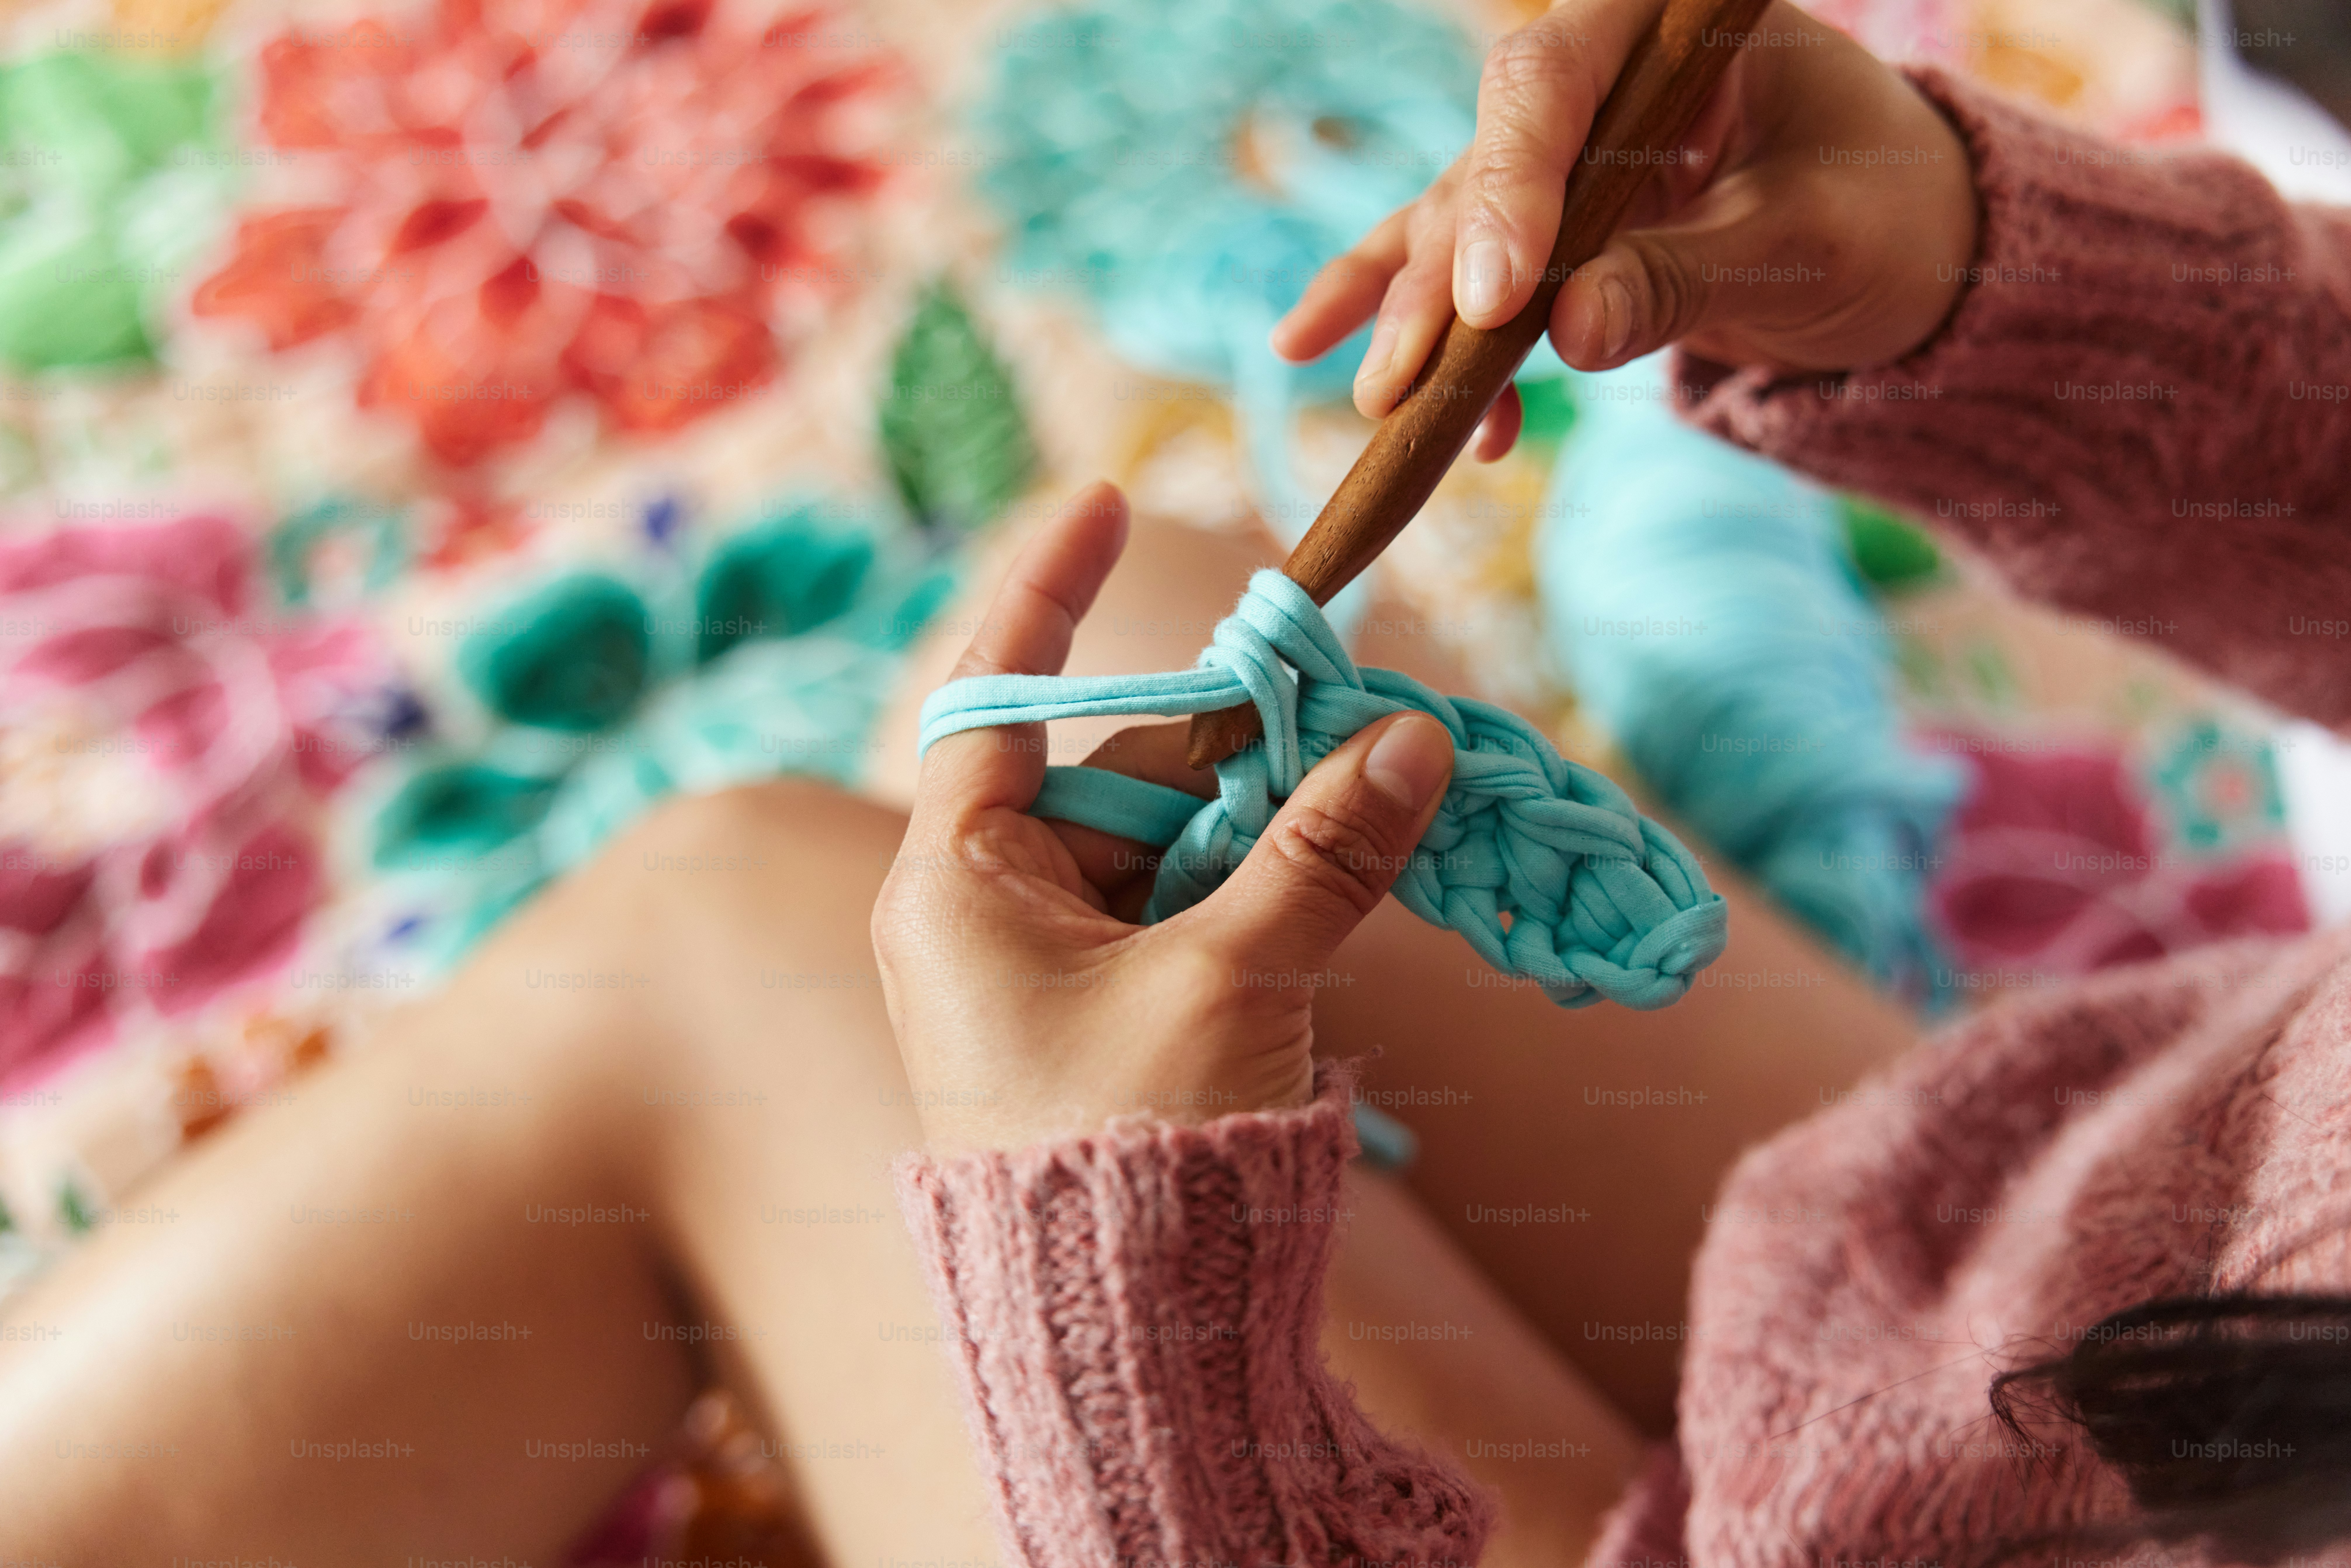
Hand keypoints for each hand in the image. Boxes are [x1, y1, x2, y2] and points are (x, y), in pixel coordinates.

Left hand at [871, 483, 1456, 1152]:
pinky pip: (1193, 910)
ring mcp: (1056, 969)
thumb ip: (1316, 857)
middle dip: (1233, 740)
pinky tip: (1340, 877)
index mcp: (959, 888)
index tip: (1104, 500)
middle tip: (1349, 703)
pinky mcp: (1117, 1016)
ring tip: (1372, 791)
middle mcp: (992, 916)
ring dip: (1269, 819)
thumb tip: (1407, 743)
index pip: (994, 699)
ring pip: (1173, 843)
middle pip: (1120, 773)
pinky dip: (1265, 887)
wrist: (1125, 1338)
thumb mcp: (1230, 982)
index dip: (1047, 594)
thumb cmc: (1135, 1152)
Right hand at [1274, 0, 1979, 451]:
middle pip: (1487, 162)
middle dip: (1439, 279)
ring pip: (1456, 226)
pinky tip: (1350, 375)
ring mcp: (1564, 156)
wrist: (1908, 244)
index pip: (1552, 83)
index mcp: (1671, 26)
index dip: (1508, 189)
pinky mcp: (1547, 233)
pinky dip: (1415, 329)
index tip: (1491, 299)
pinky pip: (1461, 274)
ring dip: (1417, 320)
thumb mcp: (1808, 242)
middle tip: (1407, 377)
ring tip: (1386, 403)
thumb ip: (1687, 274)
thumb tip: (1572, 333)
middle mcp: (1600, 75)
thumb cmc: (1885, 212)